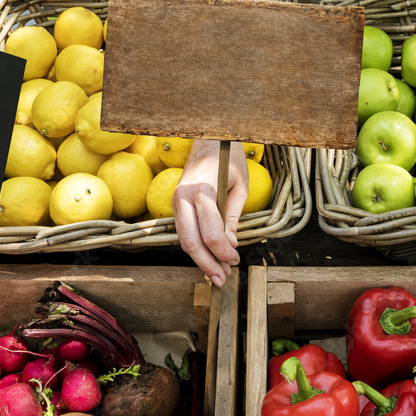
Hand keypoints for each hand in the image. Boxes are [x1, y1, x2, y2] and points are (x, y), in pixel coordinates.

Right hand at [172, 140, 248, 284]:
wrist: (208, 137)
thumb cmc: (228, 158)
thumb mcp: (240, 187)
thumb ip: (233, 217)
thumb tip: (231, 244)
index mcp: (203, 191)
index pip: (211, 233)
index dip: (223, 252)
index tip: (235, 260)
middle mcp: (183, 197)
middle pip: (192, 242)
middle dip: (207, 264)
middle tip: (222, 278)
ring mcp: (176, 200)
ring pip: (184, 239)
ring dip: (200, 259)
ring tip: (216, 274)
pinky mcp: (175, 203)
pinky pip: (183, 231)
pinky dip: (195, 247)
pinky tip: (207, 258)